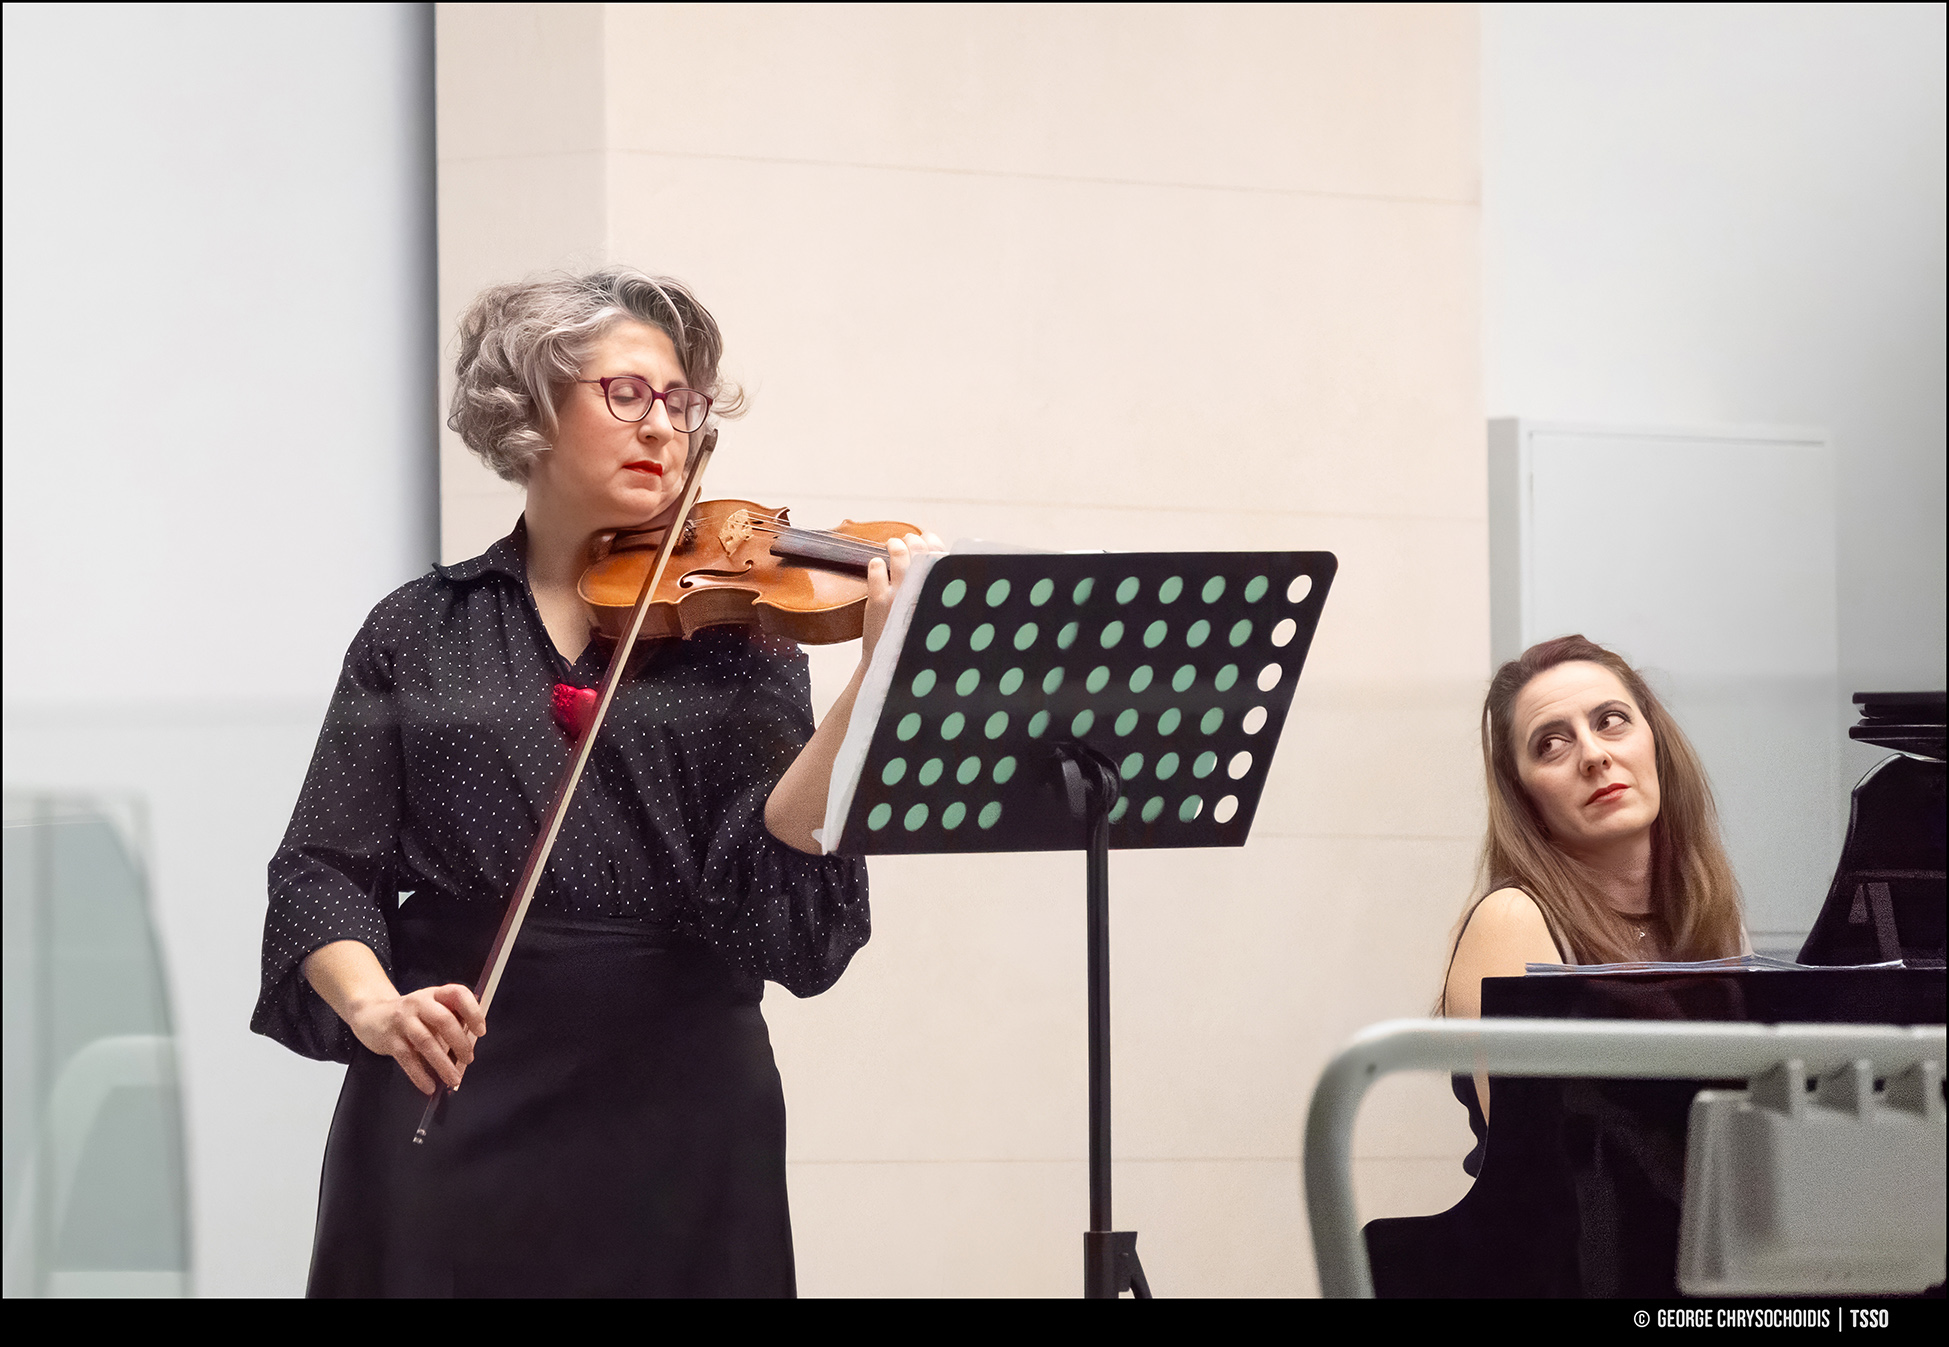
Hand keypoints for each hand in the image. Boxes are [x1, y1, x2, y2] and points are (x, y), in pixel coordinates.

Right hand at [346, 983, 485, 1096]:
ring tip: (453, 1079)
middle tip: (468, 1059)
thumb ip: (451, 1019)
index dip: (473, 1011)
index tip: (481, 1031)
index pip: (458, 994)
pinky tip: (429, 1086)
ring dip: (442, 1063)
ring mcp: (403, 1020)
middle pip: (444, 1019)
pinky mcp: (390, 1039)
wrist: (371, 1014)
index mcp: (435, 994)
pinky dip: (420, 1075)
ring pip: (426, 1041)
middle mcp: (419, 1003)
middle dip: (460, 1042)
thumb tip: (472, 1042)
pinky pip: (407, 1059)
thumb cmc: (410, 1015)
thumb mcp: (431, 1008)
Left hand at [861, 531, 945, 668]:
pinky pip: (876, 570)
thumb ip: (932, 590)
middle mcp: (921, 592)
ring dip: (894, 545)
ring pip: (898, 555)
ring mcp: (899, 595)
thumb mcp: (930, 613)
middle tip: (907, 539)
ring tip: (891, 544)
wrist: (892, 665)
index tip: (927, 538)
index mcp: (936, 594)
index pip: (940, 556)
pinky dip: (876, 563)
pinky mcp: (877, 601)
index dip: (933, 542)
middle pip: (920, 550)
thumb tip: (934, 559)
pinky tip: (877, 565)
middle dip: (912, 540)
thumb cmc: (913, 637)